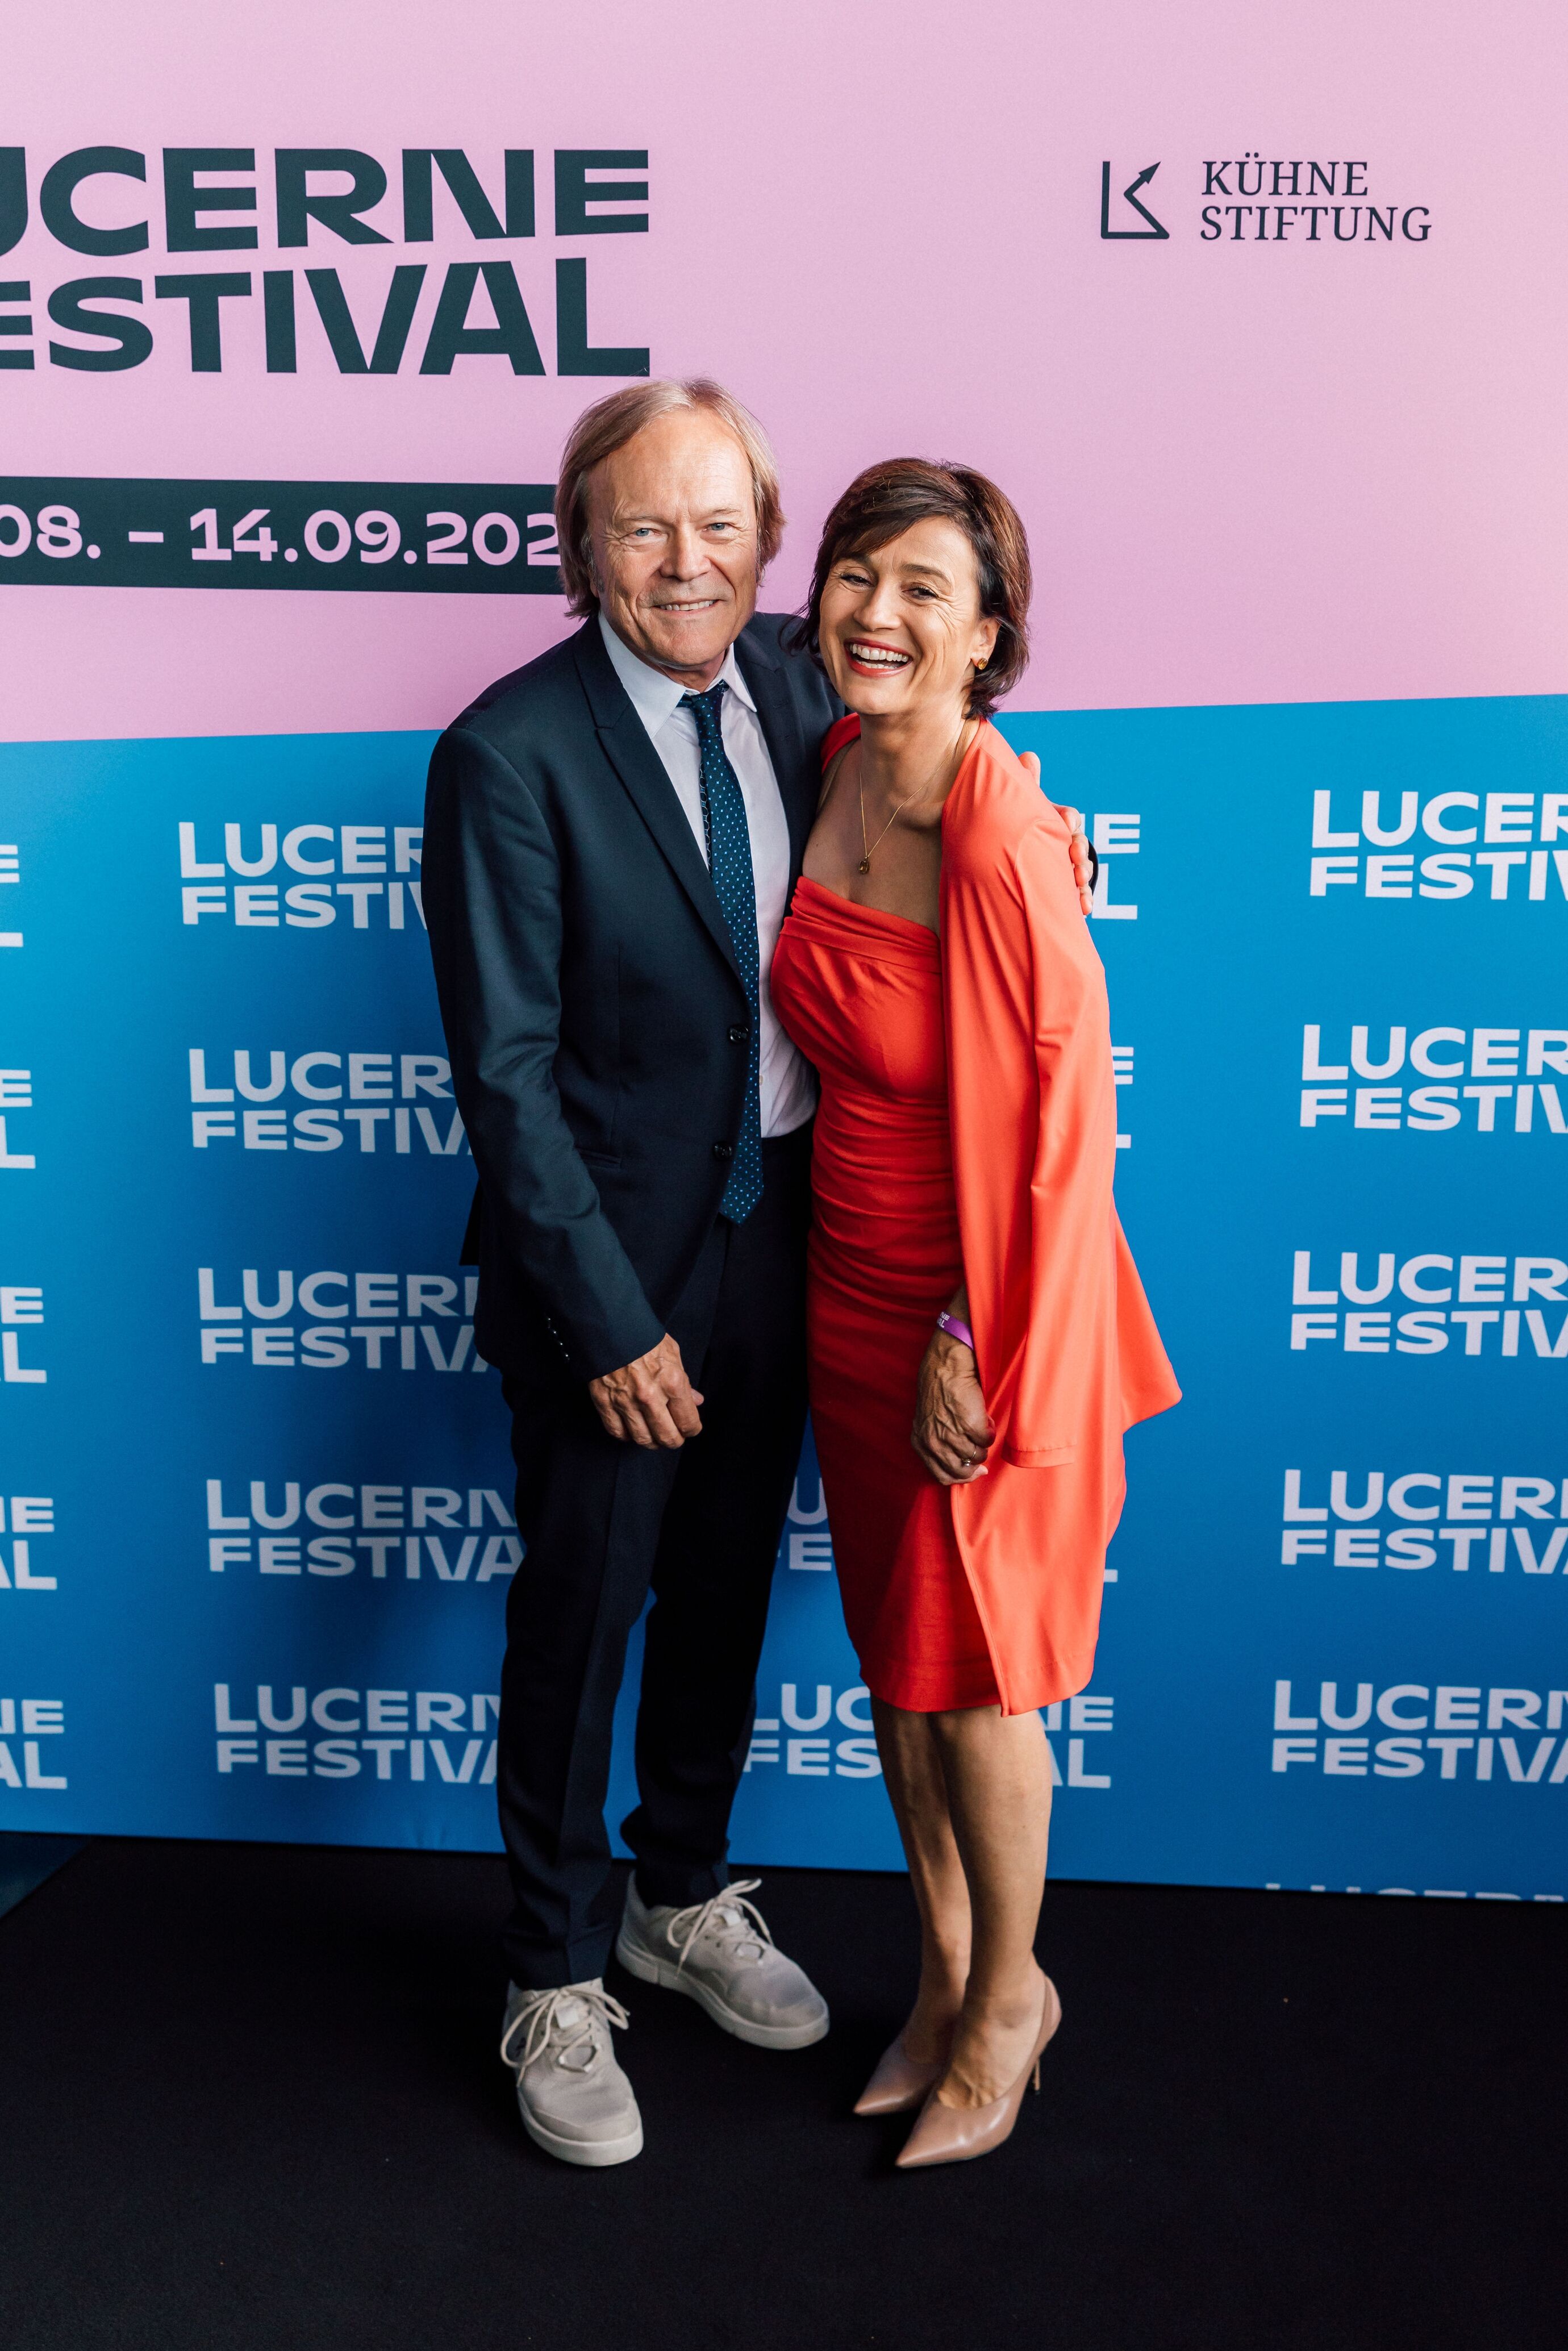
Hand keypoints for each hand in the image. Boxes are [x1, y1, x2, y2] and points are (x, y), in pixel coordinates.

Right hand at [589, 1334, 703, 1448]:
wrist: (609, 1326)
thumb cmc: (642, 1336)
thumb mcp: (672, 1353)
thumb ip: (685, 1382)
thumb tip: (696, 1401)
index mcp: (672, 1383)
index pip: (688, 1422)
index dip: (692, 1429)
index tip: (690, 1428)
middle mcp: (650, 1397)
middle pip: (667, 1437)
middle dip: (674, 1441)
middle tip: (674, 1437)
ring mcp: (625, 1403)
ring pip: (643, 1439)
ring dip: (652, 1442)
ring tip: (654, 1436)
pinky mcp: (605, 1404)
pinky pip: (617, 1432)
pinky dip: (626, 1436)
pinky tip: (632, 1430)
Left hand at [912, 1331, 995, 1485]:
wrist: (947, 1367)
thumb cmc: (938, 1391)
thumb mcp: (928, 1422)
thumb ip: (939, 1444)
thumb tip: (965, 1464)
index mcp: (921, 1442)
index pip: (941, 1474)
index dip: (960, 1477)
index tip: (973, 1472)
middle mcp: (934, 1442)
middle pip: (959, 1470)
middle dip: (974, 1465)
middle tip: (981, 1455)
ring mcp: (952, 1434)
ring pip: (977, 1455)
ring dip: (982, 1444)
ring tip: (980, 1427)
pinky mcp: (971, 1425)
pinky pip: (987, 1440)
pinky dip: (989, 1431)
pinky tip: (985, 1419)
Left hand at [1018, 753, 1094, 915]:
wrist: (997, 867)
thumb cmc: (1012, 829)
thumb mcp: (1017, 808)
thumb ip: (1025, 785)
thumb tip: (1029, 755)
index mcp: (1050, 823)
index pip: (1065, 818)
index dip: (1067, 819)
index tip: (1066, 823)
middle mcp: (1060, 845)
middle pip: (1077, 845)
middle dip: (1079, 850)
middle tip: (1074, 858)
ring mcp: (1062, 868)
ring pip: (1080, 869)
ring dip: (1083, 874)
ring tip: (1078, 882)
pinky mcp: (1061, 892)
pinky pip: (1076, 895)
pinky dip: (1082, 900)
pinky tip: (1083, 907)